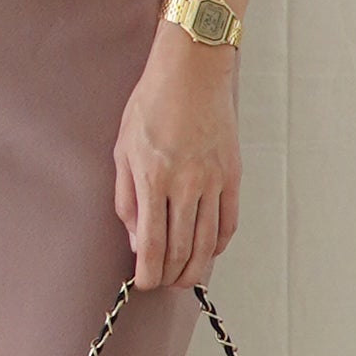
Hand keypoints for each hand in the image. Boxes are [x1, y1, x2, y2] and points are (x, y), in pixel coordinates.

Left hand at [113, 40, 239, 291]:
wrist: (192, 71)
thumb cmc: (152, 104)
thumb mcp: (123, 149)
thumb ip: (126, 199)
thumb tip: (135, 241)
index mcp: (153, 178)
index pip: (152, 244)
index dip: (148, 272)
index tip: (143, 283)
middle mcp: (185, 184)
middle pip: (181, 250)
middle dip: (169, 276)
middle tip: (162, 284)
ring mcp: (213, 181)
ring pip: (207, 243)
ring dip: (195, 269)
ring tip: (183, 279)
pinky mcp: (232, 175)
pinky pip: (229, 222)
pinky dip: (219, 245)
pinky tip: (208, 251)